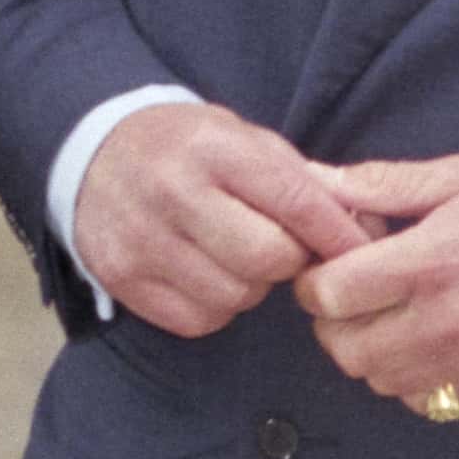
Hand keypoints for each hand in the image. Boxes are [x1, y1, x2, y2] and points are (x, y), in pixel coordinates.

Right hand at [75, 100, 375, 336]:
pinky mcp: (120, 276)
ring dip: (249, 286)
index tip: (362, 252)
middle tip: (280, 248)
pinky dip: (213, 306)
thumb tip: (365, 229)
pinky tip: (203, 275)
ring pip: (235, 295)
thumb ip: (302, 182)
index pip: (295, 202)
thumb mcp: (243, 139)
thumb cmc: (188, 148)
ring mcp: (141, 237)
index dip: (338, 234)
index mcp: (213, 147)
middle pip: (268, 259)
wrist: (93, 151)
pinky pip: (198, 319)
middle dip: (288, 260)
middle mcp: (172, 190)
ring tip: (234, 258)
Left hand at [292, 155, 458, 414]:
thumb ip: (383, 183)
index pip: (329, 294)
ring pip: (376, 379)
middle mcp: (441, 321)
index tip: (331, 262)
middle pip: (343, 346)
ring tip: (388, 314)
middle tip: (354, 290)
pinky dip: (408, 379)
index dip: (315, 278)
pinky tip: (422, 343)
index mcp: (429, 263)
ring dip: (367, 350)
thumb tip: (317, 181)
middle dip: (333, 318)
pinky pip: (421, 400)